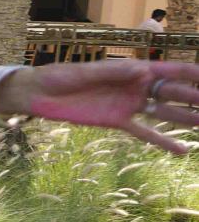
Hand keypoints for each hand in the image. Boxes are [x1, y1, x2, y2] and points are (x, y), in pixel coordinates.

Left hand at [17, 60, 198, 150]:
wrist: (38, 94)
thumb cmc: (61, 75)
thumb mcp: (86, 71)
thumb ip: (115, 73)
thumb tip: (145, 72)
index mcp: (132, 70)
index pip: (170, 71)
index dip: (193, 74)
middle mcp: (136, 87)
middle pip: (172, 93)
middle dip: (196, 98)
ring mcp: (128, 105)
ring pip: (164, 113)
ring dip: (186, 118)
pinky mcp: (117, 121)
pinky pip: (144, 132)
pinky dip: (162, 141)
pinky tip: (182, 151)